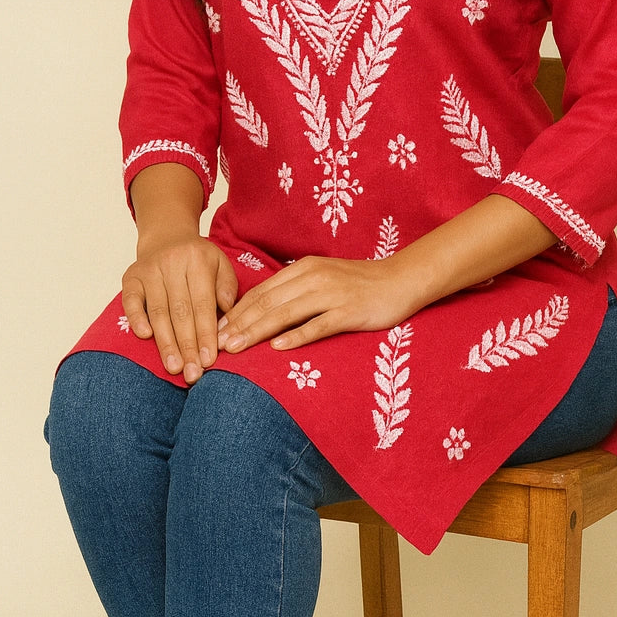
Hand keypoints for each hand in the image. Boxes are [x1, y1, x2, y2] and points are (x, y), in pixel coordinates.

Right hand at [121, 232, 239, 382]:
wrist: (167, 235)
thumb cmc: (197, 259)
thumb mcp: (220, 264)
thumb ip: (227, 287)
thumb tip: (226, 315)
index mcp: (198, 261)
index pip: (203, 304)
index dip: (206, 334)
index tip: (209, 361)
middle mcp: (172, 264)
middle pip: (181, 312)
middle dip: (187, 346)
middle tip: (192, 373)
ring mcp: (149, 270)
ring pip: (158, 311)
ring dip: (166, 342)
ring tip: (174, 367)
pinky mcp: (131, 277)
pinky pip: (131, 301)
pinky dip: (137, 318)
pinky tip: (145, 337)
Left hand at [215, 255, 420, 354]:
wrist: (400, 280)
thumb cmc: (358, 283)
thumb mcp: (322, 278)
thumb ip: (295, 290)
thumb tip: (262, 310)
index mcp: (303, 269)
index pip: (261, 292)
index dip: (237, 311)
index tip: (216, 330)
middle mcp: (313, 278)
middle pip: (268, 303)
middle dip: (240, 324)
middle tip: (218, 345)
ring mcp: (331, 294)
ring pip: (286, 314)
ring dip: (258, 332)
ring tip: (238, 348)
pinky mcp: (348, 312)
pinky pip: (318, 325)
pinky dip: (296, 336)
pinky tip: (278, 348)